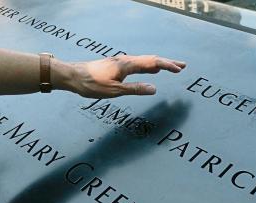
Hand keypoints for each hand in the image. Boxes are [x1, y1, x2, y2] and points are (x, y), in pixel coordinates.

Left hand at [58, 55, 185, 97]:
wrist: (73, 76)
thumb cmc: (91, 84)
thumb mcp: (114, 91)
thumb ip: (135, 89)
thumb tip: (154, 88)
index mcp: (127, 64)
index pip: (152, 62)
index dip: (167, 65)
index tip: (179, 69)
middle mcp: (126, 60)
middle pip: (151, 59)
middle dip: (168, 62)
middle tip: (182, 66)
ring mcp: (121, 62)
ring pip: (145, 60)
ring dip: (159, 63)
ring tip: (171, 67)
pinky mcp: (117, 65)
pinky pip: (138, 63)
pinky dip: (149, 65)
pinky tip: (151, 69)